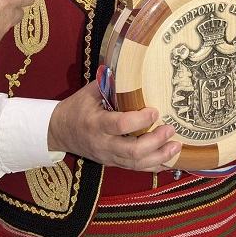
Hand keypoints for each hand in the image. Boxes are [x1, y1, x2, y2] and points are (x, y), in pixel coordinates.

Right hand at [48, 82, 180, 171]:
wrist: (59, 132)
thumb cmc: (77, 108)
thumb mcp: (89, 92)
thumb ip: (110, 82)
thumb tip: (131, 67)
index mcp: (96, 123)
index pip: (121, 125)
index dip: (140, 120)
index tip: (155, 110)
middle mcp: (102, 144)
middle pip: (132, 151)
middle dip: (155, 141)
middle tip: (170, 129)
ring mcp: (108, 157)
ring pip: (136, 164)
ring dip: (159, 156)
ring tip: (176, 146)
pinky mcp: (113, 163)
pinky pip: (135, 169)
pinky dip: (154, 166)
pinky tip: (169, 161)